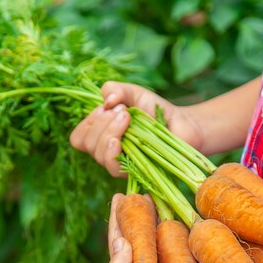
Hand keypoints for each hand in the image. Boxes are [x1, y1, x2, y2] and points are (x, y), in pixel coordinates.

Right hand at [70, 82, 204, 177]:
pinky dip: (114, 151)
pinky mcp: (134, 172)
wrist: (182, 125)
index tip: (107, 108)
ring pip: (99, 156)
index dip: (88, 123)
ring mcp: (121, 163)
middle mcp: (108, 151)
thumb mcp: (134, 93)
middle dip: (100, 124)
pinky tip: (122, 139)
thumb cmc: (156, 110)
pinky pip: (114, 168)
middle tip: (123, 111)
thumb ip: (117, 90)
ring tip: (127, 118)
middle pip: (87, 144)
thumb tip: (106, 100)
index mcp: (101, 134)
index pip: (80, 136)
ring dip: (109, 133)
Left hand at [107, 193, 240, 262]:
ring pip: (154, 227)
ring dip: (152, 210)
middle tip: (135, 190)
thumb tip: (118, 240)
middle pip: (136, 227)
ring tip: (150, 194)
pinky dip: (171, 218)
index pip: (119, 235)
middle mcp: (146, 258)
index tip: (118, 196)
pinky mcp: (183, 254)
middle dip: (134, 208)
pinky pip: (174, 232)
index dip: (117, 216)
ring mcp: (165, 255)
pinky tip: (171, 206)